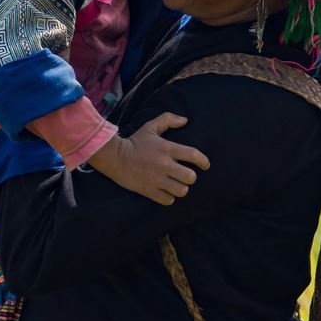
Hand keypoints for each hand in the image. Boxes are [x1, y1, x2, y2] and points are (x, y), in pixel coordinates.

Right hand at [88, 112, 211, 203]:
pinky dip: (169, 198)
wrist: (115, 157)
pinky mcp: (149, 191)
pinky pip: (168, 200)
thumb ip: (168, 119)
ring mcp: (157, 179)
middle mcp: (164, 165)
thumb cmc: (134, 142)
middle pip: (190, 177)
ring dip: (181, 189)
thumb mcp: (150, 127)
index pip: (193, 155)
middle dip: (190, 177)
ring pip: (181, 191)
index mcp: (167, 149)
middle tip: (185, 176)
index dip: (203, 161)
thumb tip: (185, 120)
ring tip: (176, 185)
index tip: (205, 165)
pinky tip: (166, 192)